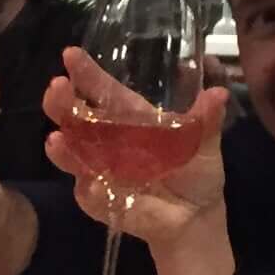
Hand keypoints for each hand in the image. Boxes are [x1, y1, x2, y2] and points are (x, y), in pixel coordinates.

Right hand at [43, 56, 235, 274]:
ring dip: (63, 149)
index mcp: (132, 119)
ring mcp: (101, 170)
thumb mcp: (205, 143)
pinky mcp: (100, 201)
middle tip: (55, 89)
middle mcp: (109, 141)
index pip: (105, 92)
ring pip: (73, 156)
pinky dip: (90, 192)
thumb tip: (219, 93)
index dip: (87, 74)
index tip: (70, 55)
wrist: (195, 218)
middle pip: (77, 118)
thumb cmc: (197, 173)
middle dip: (62, 104)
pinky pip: (90, 196)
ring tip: (55, 141)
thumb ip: (206, 120)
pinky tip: (92, 186)